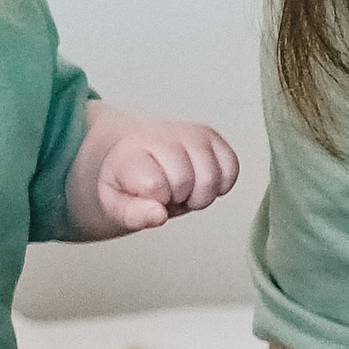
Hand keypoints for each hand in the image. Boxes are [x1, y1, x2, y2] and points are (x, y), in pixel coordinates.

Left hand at [88, 115, 241, 235]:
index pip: (155, 183)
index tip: (149, 197)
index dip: (157, 201)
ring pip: (212, 175)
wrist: (135, 156)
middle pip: (185, 180)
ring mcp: (188, 133)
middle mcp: (161, 136)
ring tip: (184, 190)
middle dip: (178, 199)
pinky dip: (222, 185)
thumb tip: (158, 215)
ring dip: (201, 195)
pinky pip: (232, 167)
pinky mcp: (211, 136)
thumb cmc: (126, 182)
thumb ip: (133, 214)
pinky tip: (201, 184)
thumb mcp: (116, 205)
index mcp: (131, 152)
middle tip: (167, 195)